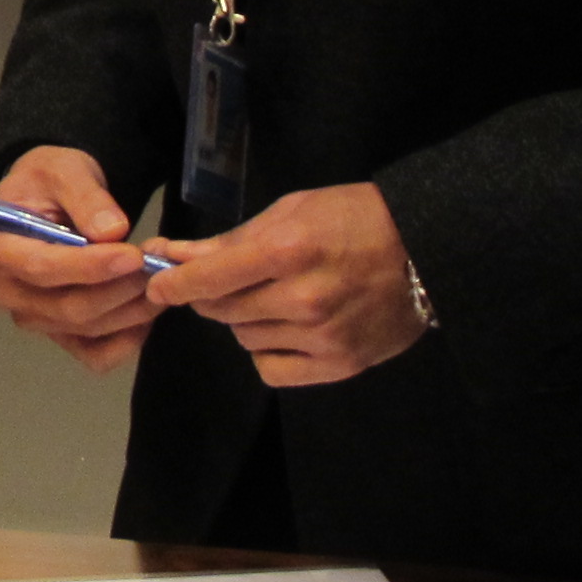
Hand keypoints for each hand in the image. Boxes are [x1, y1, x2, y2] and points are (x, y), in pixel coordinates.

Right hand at [0, 145, 166, 373]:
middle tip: (156, 266)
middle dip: (118, 290)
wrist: (52, 198)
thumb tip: (112, 231)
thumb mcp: (65, 171)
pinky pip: (94, 355)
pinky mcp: (58, 334)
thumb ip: (86, 197)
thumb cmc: (50, 181)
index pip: (40, 268)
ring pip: (86, 329)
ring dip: (130, 311)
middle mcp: (4, 290)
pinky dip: (126, 341)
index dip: (88, 267)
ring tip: (161, 280)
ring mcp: (31, 317)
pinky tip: (146, 313)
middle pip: (66, 306)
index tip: (132, 255)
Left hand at [148, 182, 428, 387]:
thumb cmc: (352, 218)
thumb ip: (230, 241)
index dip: (173, 285)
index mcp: (286, 252)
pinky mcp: (339, 365)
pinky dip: (268, 351)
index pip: (207, 279)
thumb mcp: (290, 212)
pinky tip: (286, 330)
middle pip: (221, 311)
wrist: (424, 248)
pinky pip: (271, 369)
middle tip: (229, 281)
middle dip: (212, 296)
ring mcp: (322, 336)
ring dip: (245, 321)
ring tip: (274, 298)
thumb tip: (172, 255)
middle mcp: (302, 299)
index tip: (157, 286)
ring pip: (244, 339)